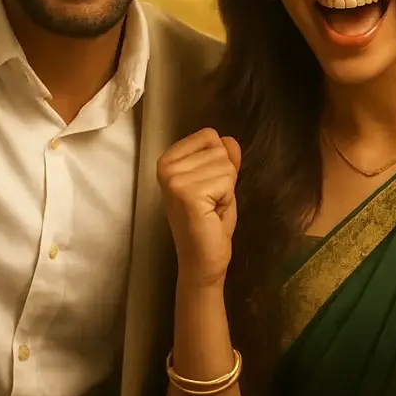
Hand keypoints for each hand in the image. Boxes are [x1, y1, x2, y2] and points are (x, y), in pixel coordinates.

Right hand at [157, 129, 242, 288]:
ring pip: (225, 164)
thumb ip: (223, 159)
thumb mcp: (219, 183)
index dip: (219, 163)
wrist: (203, 259)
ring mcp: (174, 178)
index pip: (209, 135)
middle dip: (224, 178)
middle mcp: (166, 166)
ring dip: (226, 189)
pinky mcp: (187, 192)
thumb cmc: (210, 223)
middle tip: (210, 202)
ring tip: (211, 208)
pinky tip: (211, 213)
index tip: (208, 188)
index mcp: (168, 160)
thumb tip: (229, 140)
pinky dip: (226, 198)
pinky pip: (226, 180)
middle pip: (219, 149)